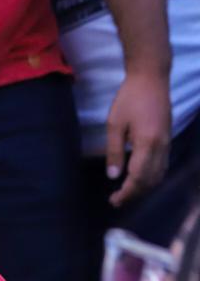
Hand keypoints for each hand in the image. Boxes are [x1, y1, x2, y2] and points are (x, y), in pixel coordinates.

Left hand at [106, 71, 171, 206]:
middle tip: (117, 201)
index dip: (127, 192)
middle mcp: (161, 147)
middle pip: (151, 180)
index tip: (114, 201)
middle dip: (135, 194)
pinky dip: (152, 177)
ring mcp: (167, 144)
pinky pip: (162, 166)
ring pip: (159, 175)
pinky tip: (140, 178)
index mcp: (147, 143)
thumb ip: (114, 151)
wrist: (151, 79)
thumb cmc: (129, 98)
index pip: (138, 177)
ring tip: (127, 193)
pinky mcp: (168, 140)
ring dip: (144, 187)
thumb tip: (113, 176)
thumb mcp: (115, 124)